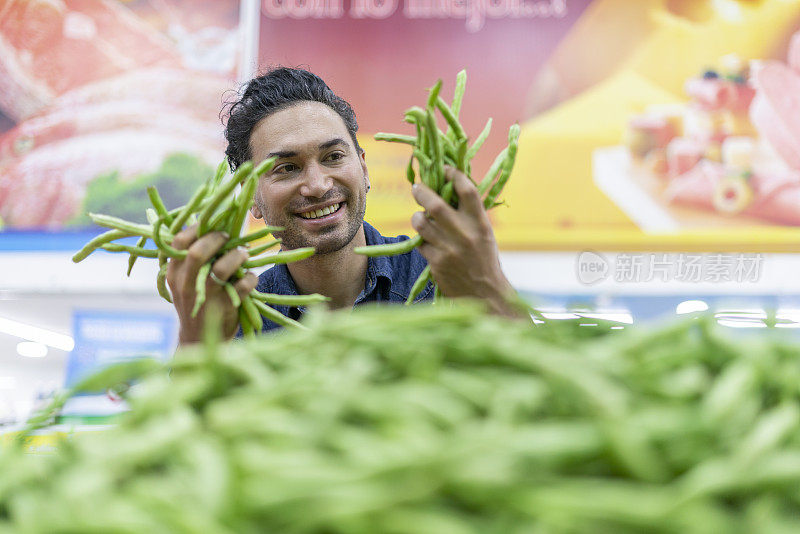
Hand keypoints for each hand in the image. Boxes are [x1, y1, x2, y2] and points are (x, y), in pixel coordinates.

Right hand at [167, 225, 256, 344]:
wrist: (199, 340)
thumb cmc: (196, 301)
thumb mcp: (185, 281)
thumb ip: (193, 258)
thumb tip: (213, 225)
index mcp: (174, 273)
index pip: (178, 242)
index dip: (197, 228)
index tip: (211, 225)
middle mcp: (186, 284)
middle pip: (198, 252)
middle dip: (217, 238)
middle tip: (229, 237)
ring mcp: (205, 297)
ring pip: (222, 268)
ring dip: (237, 256)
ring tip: (243, 255)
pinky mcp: (225, 308)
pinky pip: (243, 285)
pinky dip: (251, 278)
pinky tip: (251, 278)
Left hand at [411, 166, 520, 317]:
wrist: (485, 295)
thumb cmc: (485, 261)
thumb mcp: (484, 234)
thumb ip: (470, 214)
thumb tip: (449, 188)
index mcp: (480, 223)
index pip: (467, 190)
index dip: (454, 174)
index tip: (445, 169)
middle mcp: (465, 234)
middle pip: (435, 203)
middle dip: (421, 191)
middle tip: (417, 187)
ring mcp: (448, 249)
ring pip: (421, 222)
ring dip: (417, 216)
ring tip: (420, 217)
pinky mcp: (436, 262)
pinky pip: (420, 242)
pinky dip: (421, 238)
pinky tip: (426, 239)